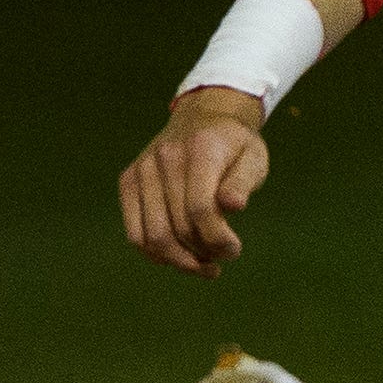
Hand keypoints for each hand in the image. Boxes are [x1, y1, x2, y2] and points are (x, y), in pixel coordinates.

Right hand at [119, 88, 268, 277]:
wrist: (205, 116)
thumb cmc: (234, 145)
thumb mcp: (253, 158)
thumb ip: (243, 182)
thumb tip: (233, 205)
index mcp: (200, 150)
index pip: (201, 208)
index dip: (218, 239)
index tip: (234, 250)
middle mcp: (165, 158)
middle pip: (178, 226)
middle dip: (203, 253)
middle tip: (222, 259)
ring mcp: (142, 169)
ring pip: (152, 236)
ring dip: (179, 261)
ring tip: (203, 265)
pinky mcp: (128, 180)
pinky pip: (135, 232)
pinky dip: (155, 254)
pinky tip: (178, 257)